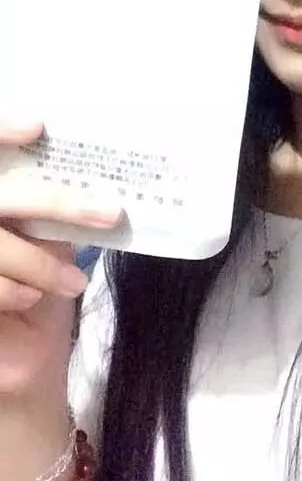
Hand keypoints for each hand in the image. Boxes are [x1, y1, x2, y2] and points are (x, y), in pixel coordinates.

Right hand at [0, 120, 121, 395]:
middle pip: (8, 200)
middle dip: (60, 204)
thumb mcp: (42, 238)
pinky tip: (29, 299)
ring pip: (0, 248)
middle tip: (111, 213)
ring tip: (72, 283)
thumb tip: (102, 180)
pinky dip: (13, 292)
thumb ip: (50, 209)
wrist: (14, 352)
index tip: (37, 127)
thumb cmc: (32, 280)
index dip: (0, 132)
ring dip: (41, 266)